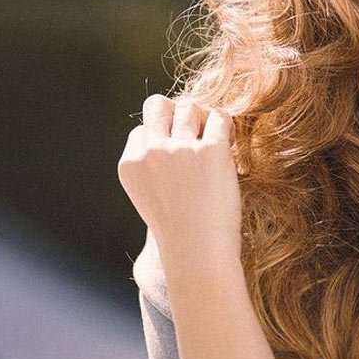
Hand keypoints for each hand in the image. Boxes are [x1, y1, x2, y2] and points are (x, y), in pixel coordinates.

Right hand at [118, 94, 242, 262]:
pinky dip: (225, 125)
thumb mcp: (151, 196)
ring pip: (190, 108)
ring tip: (212, 142)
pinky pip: (219, 116)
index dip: (162, 139)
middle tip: (192, 133)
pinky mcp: (210, 150)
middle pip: (158, 105)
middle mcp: (151, 152)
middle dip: (175, 112)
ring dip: (203, 120)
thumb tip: (173, 132)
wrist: (200, 254)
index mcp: (130, 164)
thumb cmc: (181, 231)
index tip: (177, 158)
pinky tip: (228, 141)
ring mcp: (180, 150)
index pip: (142, 130)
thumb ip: (153, 165)